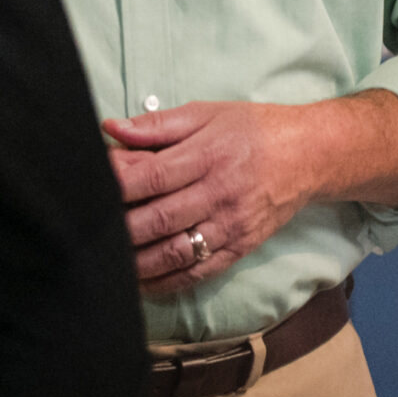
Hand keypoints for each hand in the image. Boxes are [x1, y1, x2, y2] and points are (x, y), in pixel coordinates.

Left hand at [103, 91, 397, 296]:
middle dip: (118, 228)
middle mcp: (219, 192)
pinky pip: (196, 273)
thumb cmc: (253, 129)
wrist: (310, 155)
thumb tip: (110, 128)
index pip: (153, 175)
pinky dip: (163, 282)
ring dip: (134, 262)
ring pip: (173, 252)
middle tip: (87, 231)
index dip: (117, 185)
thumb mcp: (207, 113)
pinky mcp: (239, 248)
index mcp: (208, 154)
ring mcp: (230, 225)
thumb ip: (157, 125)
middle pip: (158, 218)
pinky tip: (138, 282)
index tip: (89, 187)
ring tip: (103, 261)